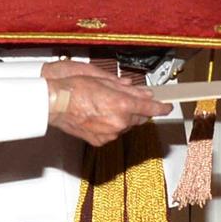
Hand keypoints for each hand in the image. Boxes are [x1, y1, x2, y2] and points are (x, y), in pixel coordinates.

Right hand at [43, 61, 168, 146]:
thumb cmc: (73, 89)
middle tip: (131, 98)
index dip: (162, 107)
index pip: (150, 108)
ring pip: (126, 125)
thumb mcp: (103, 80)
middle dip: (138, 108)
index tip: (167, 106)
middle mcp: (118, 122)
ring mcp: (109, 134)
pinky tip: (100, 114)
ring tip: (108, 104)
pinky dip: (112, 124)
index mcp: (121, 105)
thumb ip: (126, 88)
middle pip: (139, 117)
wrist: (53, 103)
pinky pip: (113, 132)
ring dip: (124, 116)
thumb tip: (140, 91)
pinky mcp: (99, 141)